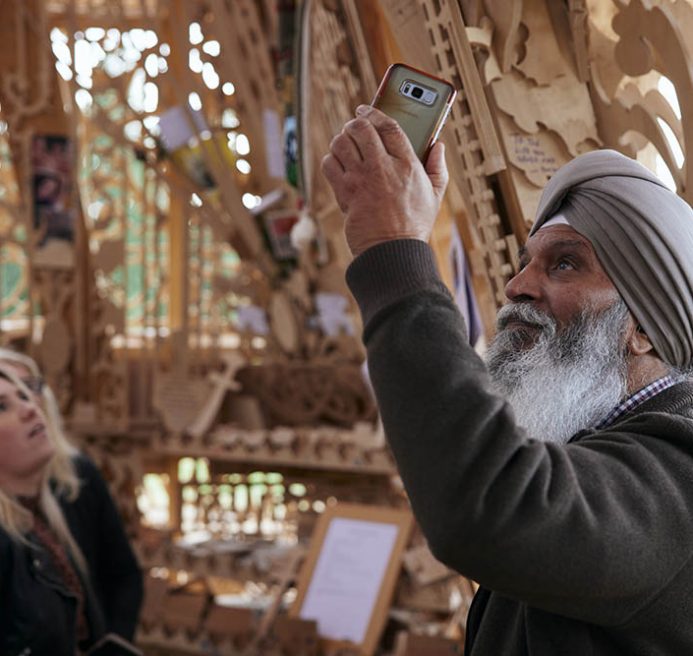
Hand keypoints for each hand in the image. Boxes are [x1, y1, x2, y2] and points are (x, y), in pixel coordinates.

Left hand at [321, 105, 448, 257]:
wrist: (392, 251)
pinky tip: (338, 166)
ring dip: (341, 140)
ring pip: (341, 143)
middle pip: (361, 128)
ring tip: (345, 146)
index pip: (389, 126)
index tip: (366, 110)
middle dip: (354, 123)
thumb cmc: (413, 226)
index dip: (374, 112)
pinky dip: (331, 161)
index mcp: (407, 164)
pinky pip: (330, 164)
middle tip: (353, 127)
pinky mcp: (345, 193)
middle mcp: (383, 168)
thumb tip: (438, 145)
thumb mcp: (435, 196)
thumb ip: (438, 167)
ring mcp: (361, 180)